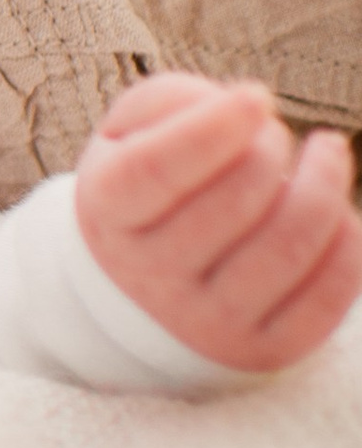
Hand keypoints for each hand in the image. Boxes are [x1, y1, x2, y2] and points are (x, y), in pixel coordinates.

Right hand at [75, 74, 361, 373]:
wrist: (140, 294)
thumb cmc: (149, 191)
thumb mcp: (128, 136)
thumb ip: (170, 101)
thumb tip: (247, 106)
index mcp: (109, 215)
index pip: (158, 169)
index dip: (213, 126)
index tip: (256, 97)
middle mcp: (150, 279)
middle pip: (236, 199)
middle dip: (272, 148)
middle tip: (275, 135)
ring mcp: (207, 324)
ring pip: (288, 245)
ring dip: (326, 183)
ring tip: (327, 155)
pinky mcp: (262, 351)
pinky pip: (329, 293)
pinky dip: (349, 241)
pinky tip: (340, 213)